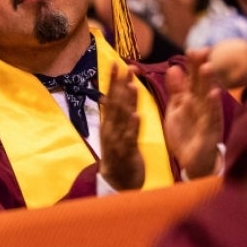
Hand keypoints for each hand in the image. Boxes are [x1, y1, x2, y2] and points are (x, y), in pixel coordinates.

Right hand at [98, 63, 144, 189]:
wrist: (117, 183)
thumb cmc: (120, 155)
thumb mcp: (117, 131)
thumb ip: (119, 112)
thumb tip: (116, 92)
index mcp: (109, 122)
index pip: (110, 97)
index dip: (113, 80)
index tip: (116, 63)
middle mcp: (110, 128)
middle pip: (115, 103)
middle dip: (121, 85)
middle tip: (127, 66)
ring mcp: (117, 140)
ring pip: (122, 118)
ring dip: (127, 101)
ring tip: (132, 85)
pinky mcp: (126, 152)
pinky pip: (130, 137)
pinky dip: (133, 126)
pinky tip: (137, 115)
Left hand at [163, 48, 223, 178]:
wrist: (194, 162)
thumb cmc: (187, 134)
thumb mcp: (177, 110)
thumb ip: (176, 90)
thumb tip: (173, 68)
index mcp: (192, 100)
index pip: (193, 79)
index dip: (193, 65)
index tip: (192, 49)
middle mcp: (202, 106)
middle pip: (202, 83)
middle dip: (202, 67)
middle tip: (203, 50)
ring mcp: (208, 118)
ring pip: (208, 97)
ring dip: (208, 82)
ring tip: (208, 67)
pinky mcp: (210, 131)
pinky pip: (212, 117)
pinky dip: (212, 106)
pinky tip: (213, 94)